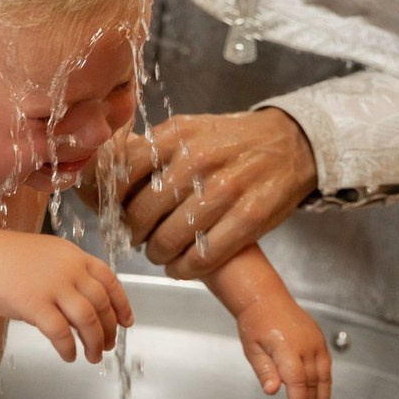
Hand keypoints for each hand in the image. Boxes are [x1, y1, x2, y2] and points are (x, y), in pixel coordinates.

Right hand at [0, 234, 132, 363]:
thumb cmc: (10, 259)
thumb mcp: (49, 255)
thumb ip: (71, 274)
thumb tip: (89, 305)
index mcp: (75, 256)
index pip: (110, 281)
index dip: (122, 304)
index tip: (127, 322)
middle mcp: (69, 270)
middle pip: (101, 304)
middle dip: (109, 329)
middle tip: (109, 346)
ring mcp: (53, 287)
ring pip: (87, 320)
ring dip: (94, 342)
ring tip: (93, 356)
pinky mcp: (35, 305)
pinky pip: (60, 332)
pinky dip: (68, 348)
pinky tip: (69, 356)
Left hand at [116, 109, 317, 276]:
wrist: (291, 143)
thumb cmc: (231, 141)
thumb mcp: (189, 130)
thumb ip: (152, 149)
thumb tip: (107, 175)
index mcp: (177, 135)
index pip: (125, 172)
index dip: (113, 200)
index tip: (114, 212)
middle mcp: (198, 160)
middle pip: (143, 212)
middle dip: (134, 233)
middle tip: (138, 239)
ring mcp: (226, 189)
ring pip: (170, 238)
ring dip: (158, 254)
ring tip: (160, 254)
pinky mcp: (250, 217)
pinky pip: (204, 256)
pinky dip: (186, 268)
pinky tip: (183, 266)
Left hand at [236, 297, 331, 398]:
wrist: (265, 298)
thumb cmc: (255, 323)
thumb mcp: (252, 349)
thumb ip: (264, 371)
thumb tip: (273, 392)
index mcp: (286, 347)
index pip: (297, 382)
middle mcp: (306, 344)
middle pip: (312, 382)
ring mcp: (316, 341)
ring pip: (324, 375)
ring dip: (322, 398)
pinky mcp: (319, 339)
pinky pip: (326, 365)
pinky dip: (325, 382)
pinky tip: (322, 395)